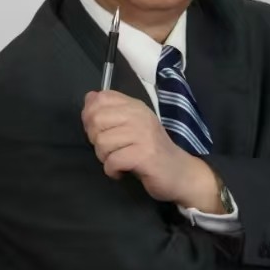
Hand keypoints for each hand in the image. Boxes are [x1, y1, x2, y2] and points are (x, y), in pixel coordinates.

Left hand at [81, 90, 223, 211]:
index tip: (101, 130)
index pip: (102, 98)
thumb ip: (111, 111)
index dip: (91, 115)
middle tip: (110, 149)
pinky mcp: (144, 155)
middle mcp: (139, 116)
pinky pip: (112, 161)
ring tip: (118, 161)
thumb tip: (90, 97)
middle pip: (97, 120)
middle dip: (95, 139)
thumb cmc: (152, 150)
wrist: (179, 172)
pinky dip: (112, 171)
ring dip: (104, 158)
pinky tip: (122, 171)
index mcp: (135, 106)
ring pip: (102, 142)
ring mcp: (143, 134)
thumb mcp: (132, 125)